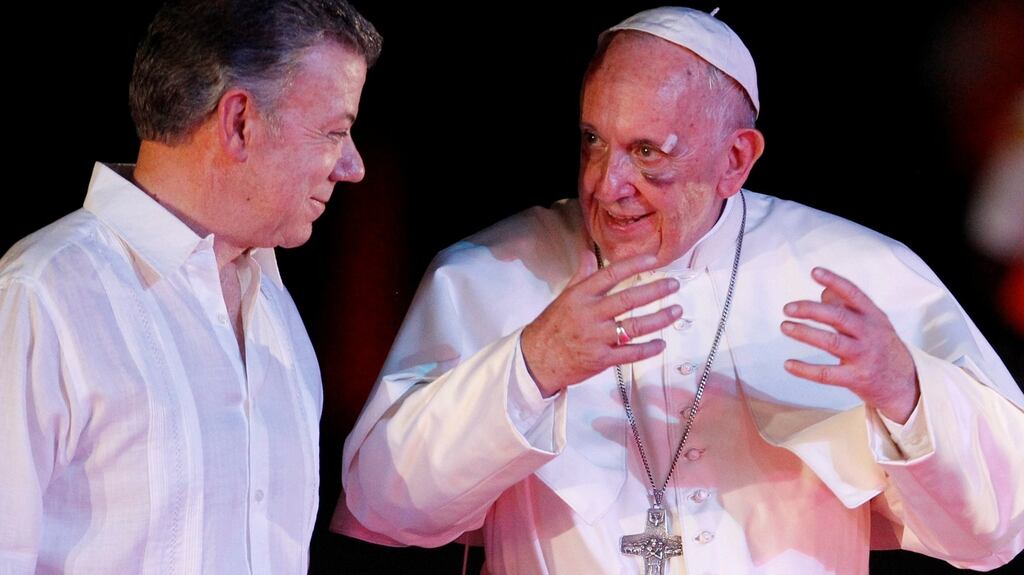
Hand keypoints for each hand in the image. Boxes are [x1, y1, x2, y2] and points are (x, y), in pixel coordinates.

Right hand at [521, 252, 681, 396]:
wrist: (536, 359)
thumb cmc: (551, 327)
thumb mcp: (564, 297)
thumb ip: (581, 276)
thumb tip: (588, 253)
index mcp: (581, 296)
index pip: (611, 274)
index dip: (634, 265)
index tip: (654, 260)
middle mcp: (590, 314)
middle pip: (628, 299)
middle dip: (655, 291)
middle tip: (674, 285)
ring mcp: (597, 338)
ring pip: (634, 326)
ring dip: (659, 319)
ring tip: (676, 310)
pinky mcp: (601, 359)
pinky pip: (630, 353)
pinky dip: (648, 349)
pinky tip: (661, 344)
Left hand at [781, 267, 919, 422]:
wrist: (907, 385)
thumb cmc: (883, 349)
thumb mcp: (872, 324)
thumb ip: (847, 308)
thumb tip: (824, 292)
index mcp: (873, 317)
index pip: (853, 294)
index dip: (834, 281)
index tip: (815, 272)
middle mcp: (870, 334)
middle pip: (839, 317)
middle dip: (811, 310)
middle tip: (788, 308)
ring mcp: (864, 356)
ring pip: (831, 342)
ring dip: (805, 333)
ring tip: (785, 327)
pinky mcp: (857, 378)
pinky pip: (827, 374)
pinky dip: (805, 369)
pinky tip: (788, 364)